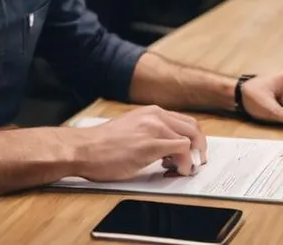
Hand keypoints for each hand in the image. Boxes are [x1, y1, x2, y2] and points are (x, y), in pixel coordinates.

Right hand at [69, 105, 207, 181]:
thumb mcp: (131, 130)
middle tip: (195, 162)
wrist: (83, 148)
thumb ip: (150, 133)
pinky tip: (176, 171)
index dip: (192, 139)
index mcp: (150, 112)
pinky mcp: (151, 145)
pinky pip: (182, 150)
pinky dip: (185, 163)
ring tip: (182, 169)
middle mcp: (155, 115)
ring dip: (193, 156)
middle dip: (199, 147)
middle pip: (193, 128)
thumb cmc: (101, 145)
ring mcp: (154, 128)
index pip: (184, 121)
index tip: (190, 153)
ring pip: (191, 138)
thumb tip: (166, 148)